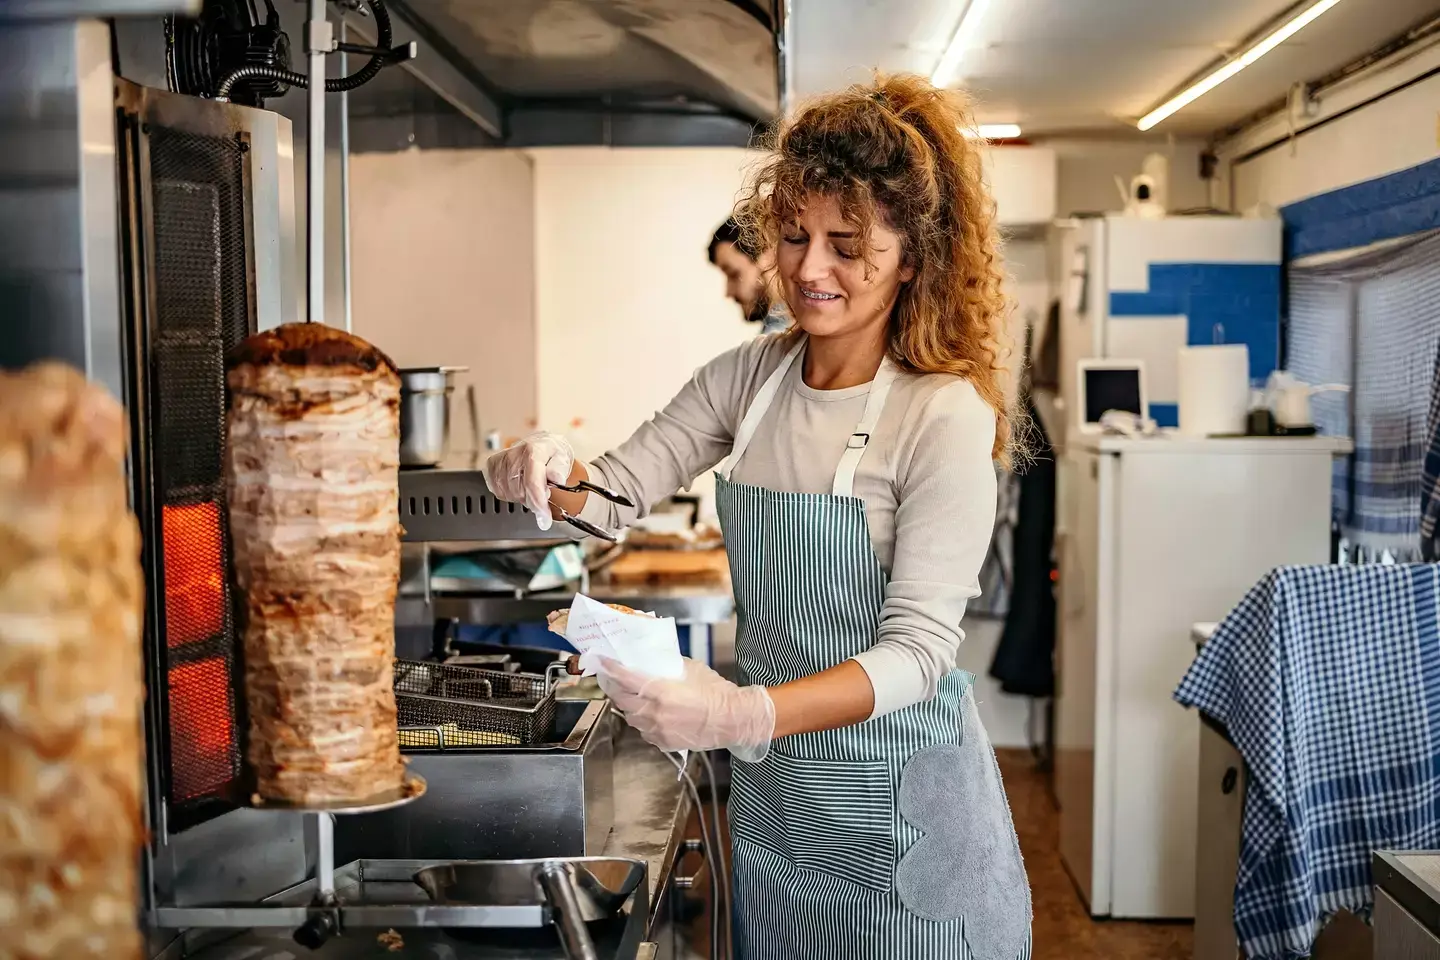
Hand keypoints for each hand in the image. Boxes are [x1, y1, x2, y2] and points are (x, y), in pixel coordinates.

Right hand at [480, 432, 573, 530]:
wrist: (538, 442)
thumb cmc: (551, 452)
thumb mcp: (563, 457)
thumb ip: (560, 468)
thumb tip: (557, 478)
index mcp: (534, 450)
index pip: (532, 483)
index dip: (538, 503)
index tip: (545, 518)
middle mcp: (514, 454)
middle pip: (520, 492)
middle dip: (534, 500)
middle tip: (543, 493)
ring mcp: (500, 460)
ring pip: (508, 494)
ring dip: (522, 497)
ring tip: (531, 488)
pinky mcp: (491, 466)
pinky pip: (498, 492)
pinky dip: (510, 495)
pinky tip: (518, 487)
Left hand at [595, 657, 775, 761]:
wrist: (732, 719)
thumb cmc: (715, 692)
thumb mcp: (691, 669)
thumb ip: (668, 666)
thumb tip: (653, 661)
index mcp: (660, 691)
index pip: (624, 678)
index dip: (610, 669)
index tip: (603, 662)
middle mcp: (654, 712)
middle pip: (621, 699)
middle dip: (613, 688)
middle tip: (611, 678)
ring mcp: (657, 730)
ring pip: (630, 717)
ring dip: (627, 705)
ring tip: (630, 695)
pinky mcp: (663, 743)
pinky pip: (643, 730)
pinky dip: (642, 720)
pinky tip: (648, 713)